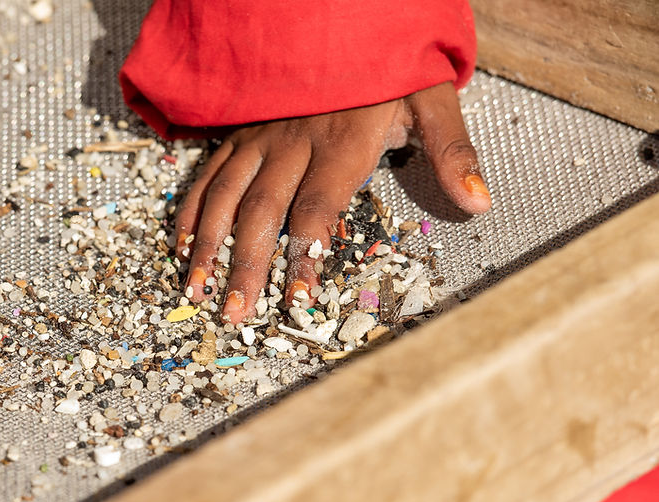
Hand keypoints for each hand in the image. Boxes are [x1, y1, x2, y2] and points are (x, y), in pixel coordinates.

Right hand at [173, 81, 490, 323]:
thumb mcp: (431, 99)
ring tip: (196, 289)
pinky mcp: (241, 134)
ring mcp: (260, 140)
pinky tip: (181, 244)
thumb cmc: (389, 67)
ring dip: (208, 246)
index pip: (316, 209)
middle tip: (234, 312)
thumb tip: (478, 203)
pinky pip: (209, 174)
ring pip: (226, 196)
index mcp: (339, 143)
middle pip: (261, 212)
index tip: (297, 299)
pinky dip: (192, 210)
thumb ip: (451, 150)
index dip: (305, 256)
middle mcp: (292, 144)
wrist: (343, 16)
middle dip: (245, 266)